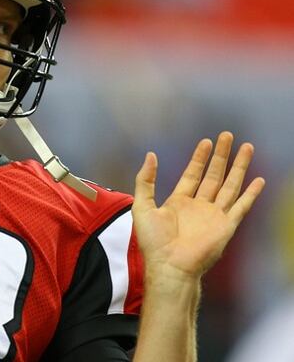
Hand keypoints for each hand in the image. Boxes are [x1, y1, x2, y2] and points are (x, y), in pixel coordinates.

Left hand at [132, 132, 264, 280]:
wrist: (170, 266)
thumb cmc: (153, 242)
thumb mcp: (143, 206)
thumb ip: (145, 180)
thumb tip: (151, 155)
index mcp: (179, 202)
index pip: (193, 174)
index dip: (199, 158)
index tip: (206, 141)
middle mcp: (199, 206)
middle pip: (214, 175)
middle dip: (221, 156)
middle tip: (228, 135)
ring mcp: (214, 215)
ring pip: (230, 185)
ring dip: (239, 167)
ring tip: (247, 147)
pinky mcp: (226, 226)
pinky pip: (241, 206)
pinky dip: (251, 193)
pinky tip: (258, 180)